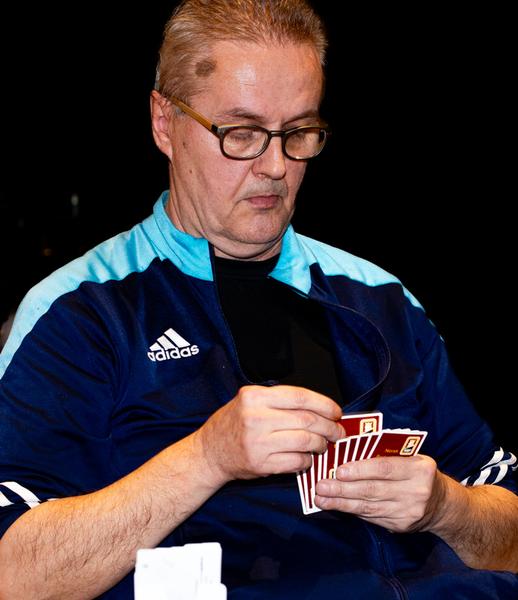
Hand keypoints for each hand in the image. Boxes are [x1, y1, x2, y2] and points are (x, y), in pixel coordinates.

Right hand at [195, 385, 344, 483]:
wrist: (209, 452)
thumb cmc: (234, 424)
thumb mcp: (250, 401)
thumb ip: (279, 401)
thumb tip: (319, 406)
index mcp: (255, 397)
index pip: (300, 397)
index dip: (324, 404)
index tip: (336, 411)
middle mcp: (256, 417)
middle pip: (306, 420)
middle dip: (329, 426)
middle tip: (337, 431)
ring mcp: (258, 442)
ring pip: (305, 441)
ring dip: (321, 444)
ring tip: (323, 445)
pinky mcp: (260, 464)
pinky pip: (296, 461)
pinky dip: (307, 460)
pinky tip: (307, 458)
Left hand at [314, 455, 446, 532]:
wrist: (442, 505)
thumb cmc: (418, 472)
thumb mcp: (411, 457)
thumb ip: (386, 454)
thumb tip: (348, 452)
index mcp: (419, 469)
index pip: (384, 469)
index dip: (359, 470)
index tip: (338, 471)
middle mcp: (416, 492)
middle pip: (373, 490)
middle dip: (343, 489)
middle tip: (320, 486)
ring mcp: (408, 512)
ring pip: (369, 507)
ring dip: (341, 503)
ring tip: (321, 498)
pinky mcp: (400, 526)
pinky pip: (372, 517)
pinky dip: (352, 511)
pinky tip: (336, 506)